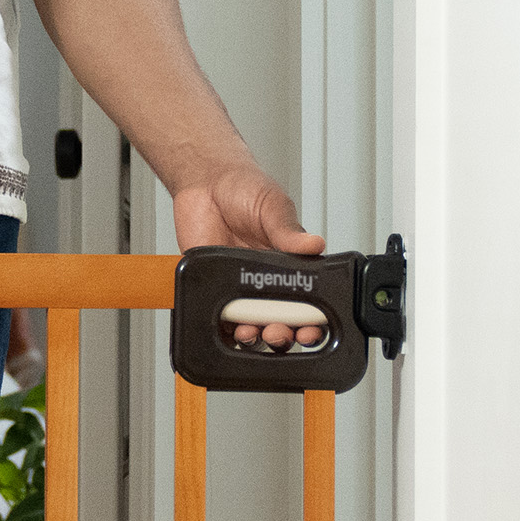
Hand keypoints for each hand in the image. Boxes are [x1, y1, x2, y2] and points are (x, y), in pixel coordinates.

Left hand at [171, 160, 324, 348]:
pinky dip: (223, 332)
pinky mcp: (212, 289)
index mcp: (288, 263)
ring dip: (254, 337)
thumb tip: (314, 244)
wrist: (205, 183)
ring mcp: (238, 287)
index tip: (311, 328)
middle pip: (280, 321)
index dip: (310, 319)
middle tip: (280, 332)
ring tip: (252, 332)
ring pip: (252, 326)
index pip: (305, 299)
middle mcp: (265, 280)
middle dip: (284, 334)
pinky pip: (219, 319)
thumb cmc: (244, 189)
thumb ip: (289, 230)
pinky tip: (227, 331)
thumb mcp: (273, 206)